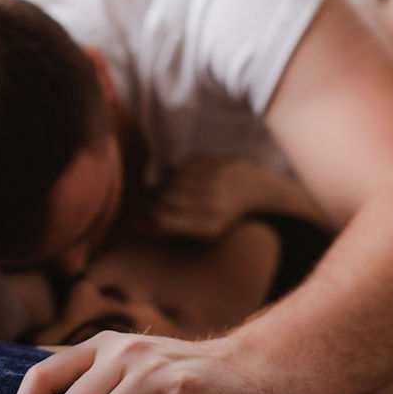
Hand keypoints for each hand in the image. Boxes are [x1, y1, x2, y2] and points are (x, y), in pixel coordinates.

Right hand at [138, 157, 256, 238]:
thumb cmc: (225, 213)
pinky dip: (178, 174)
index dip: (148, 218)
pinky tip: (184, 179)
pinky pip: (183, 168)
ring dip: (167, 187)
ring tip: (173, 191)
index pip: (164, 220)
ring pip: (172, 183)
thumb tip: (135, 224)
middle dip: (156, 201)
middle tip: (156, 202)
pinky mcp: (214, 164)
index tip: (143, 216)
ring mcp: (214, 182)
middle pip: (165, 200)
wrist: (256, 188)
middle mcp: (212, 204)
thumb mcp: (204, 229)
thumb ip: (172, 228)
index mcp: (209, 225)